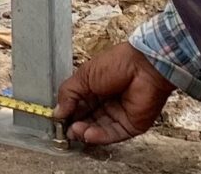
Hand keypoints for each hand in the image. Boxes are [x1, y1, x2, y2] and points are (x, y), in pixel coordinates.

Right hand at [55, 42, 175, 147]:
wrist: (144, 67)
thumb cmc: (117, 64)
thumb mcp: (84, 75)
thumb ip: (68, 94)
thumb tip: (57, 112)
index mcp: (95, 88)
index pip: (78, 105)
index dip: (67, 112)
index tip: (57, 119)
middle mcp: (106, 102)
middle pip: (87, 119)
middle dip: (74, 125)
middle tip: (64, 129)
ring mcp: (118, 115)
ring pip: (98, 129)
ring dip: (85, 132)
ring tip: (75, 131)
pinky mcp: (130, 125)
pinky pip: (112, 134)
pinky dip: (99, 136)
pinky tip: (87, 134)